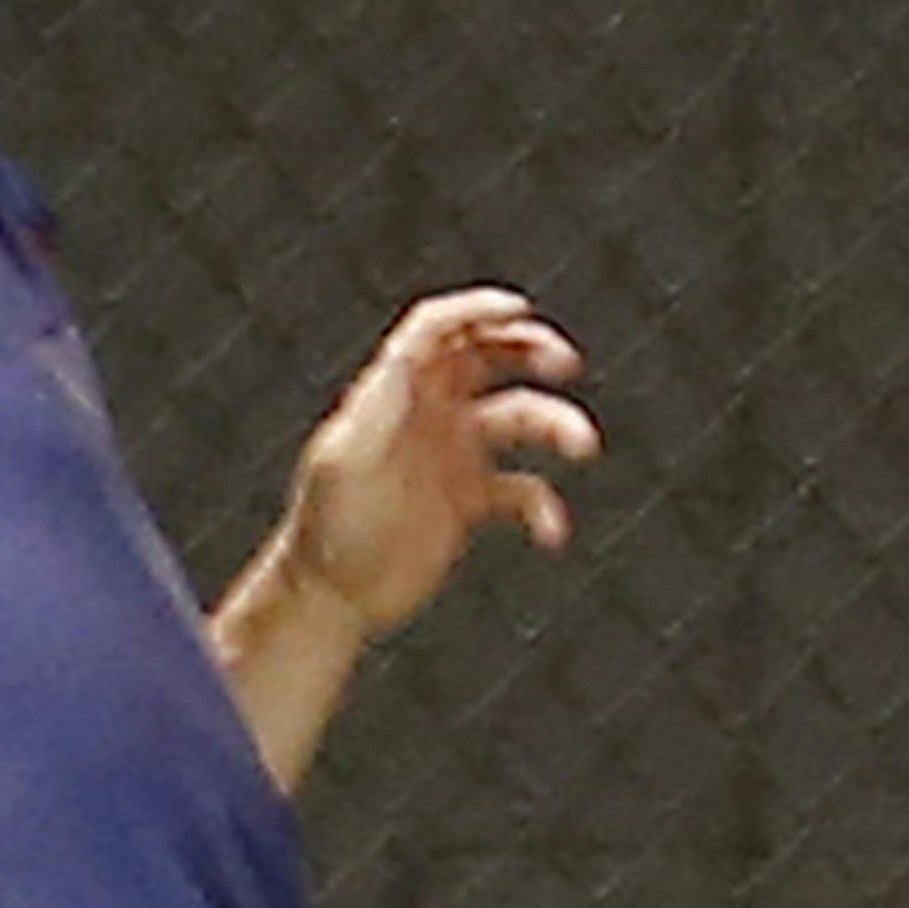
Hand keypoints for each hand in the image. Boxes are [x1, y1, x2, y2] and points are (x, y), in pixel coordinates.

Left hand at [282, 286, 598, 635]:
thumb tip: (409, 356)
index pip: (437, 329)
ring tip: (583, 444)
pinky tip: (551, 531)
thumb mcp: (345, 461)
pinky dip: (546, 506)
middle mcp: (428, 415)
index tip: (520, 310)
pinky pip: (524, 490)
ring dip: (556, 423)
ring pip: (520, 417)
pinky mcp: (469, 503)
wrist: (329, 598)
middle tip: (563, 362)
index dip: (476, 309)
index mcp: (395, 394)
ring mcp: (453, 456)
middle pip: (487, 354)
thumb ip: (380, 408)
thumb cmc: (326, 531)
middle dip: (529, 346)